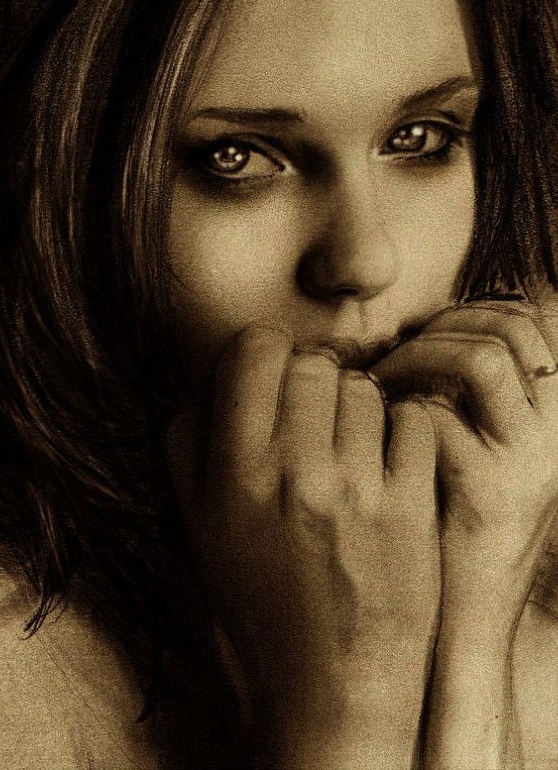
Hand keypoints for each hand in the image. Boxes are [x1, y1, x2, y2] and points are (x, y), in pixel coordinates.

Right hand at [165, 326, 439, 769]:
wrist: (333, 683)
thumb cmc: (260, 602)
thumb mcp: (198, 529)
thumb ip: (188, 444)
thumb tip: (213, 380)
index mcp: (234, 475)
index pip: (256, 350)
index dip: (265, 353)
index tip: (273, 376)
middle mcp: (295, 475)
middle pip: (314, 362)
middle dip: (313, 379)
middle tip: (315, 414)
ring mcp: (359, 491)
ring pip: (366, 388)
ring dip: (358, 406)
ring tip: (351, 445)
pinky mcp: (412, 508)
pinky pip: (414, 421)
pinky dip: (403, 432)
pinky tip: (387, 462)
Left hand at [373, 298, 557, 768]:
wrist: (462, 612)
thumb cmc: (450, 518)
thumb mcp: (477, 443)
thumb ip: (465, 391)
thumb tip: (419, 329)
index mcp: (554, 413)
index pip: (526, 320)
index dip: (466, 312)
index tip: (418, 332)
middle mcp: (555, 432)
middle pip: (507, 329)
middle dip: (437, 329)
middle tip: (393, 355)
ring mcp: (528, 463)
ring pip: (480, 360)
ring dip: (418, 358)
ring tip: (381, 382)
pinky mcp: (489, 494)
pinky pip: (438, 416)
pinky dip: (399, 408)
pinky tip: (376, 425)